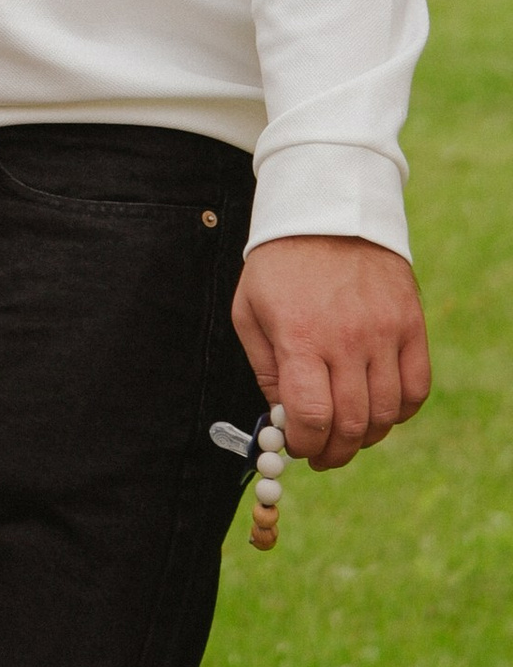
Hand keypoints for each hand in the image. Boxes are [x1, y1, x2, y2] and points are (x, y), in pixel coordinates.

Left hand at [233, 236, 431, 470]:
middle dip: (333, 452)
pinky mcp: (412, 326)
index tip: (297, 446)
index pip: (312, 415)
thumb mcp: (249, 310)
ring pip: (386, 414)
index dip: (304, 443)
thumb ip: (265, 369)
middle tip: (322, 455)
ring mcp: (385, 333)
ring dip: (365, 436)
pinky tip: (378, 409)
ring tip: (347, 433)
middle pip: (352, 424)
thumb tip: (283, 418)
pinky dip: (399, 412)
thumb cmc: (280, 264)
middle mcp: (347, 339)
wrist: (327, 211)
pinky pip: (417, 390)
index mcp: (300, 335)